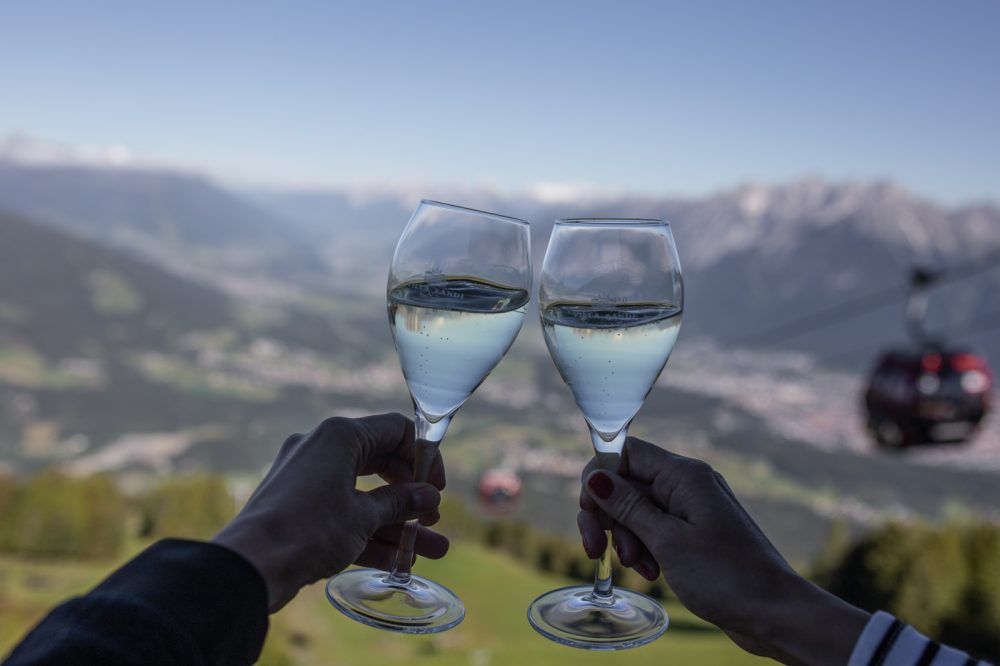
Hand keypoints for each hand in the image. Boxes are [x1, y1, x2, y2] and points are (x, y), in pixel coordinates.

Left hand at [213, 413, 447, 611]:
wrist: (252, 565)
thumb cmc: (310, 529)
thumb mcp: (364, 516)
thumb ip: (401, 503)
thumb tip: (428, 496)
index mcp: (339, 436)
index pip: (395, 431)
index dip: (423, 457)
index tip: (438, 487)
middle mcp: (322, 449)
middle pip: (381, 463)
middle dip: (411, 495)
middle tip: (432, 518)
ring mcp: (307, 480)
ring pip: (364, 496)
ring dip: (397, 523)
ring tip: (433, 551)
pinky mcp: (298, 509)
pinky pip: (343, 515)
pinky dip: (369, 535)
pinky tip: (398, 562)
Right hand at [577, 438, 868, 665]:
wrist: (774, 612)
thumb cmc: (727, 576)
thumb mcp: (667, 541)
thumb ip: (628, 506)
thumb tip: (594, 476)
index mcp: (684, 475)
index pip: (623, 452)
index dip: (599, 477)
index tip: (591, 513)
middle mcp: (687, 483)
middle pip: (625, 482)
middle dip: (608, 517)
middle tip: (598, 551)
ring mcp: (691, 508)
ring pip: (636, 509)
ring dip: (626, 538)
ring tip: (640, 569)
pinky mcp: (694, 531)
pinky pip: (654, 528)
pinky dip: (644, 548)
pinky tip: (652, 573)